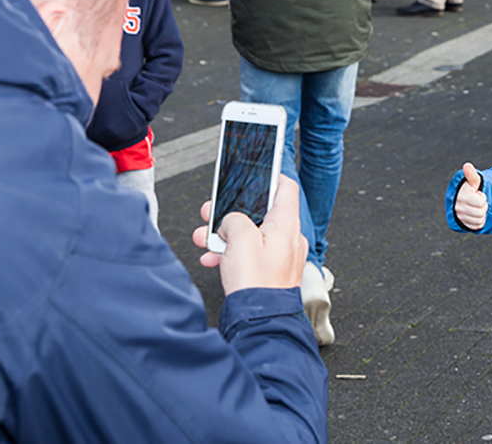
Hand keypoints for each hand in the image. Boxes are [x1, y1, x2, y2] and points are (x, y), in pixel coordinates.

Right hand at [192, 174, 306, 295]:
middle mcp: (287, 238)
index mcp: (286, 224)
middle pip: (260, 212)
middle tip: (211, 213)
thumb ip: (234, 219)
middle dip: (231, 213)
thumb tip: (231, 221)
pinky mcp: (271, 270)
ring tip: (204, 240)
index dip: (270, 176)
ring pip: (250, 234)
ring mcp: (280, 255)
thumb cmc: (257, 282)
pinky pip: (250, 254)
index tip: (255, 172)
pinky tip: (213, 259)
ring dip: (225, 235)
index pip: (285, 188)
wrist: (260, 320)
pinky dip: (232, 253)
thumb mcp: (240, 239)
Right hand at [454, 163, 487, 229]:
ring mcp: (460, 217)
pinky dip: (480, 220)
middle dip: (482, 205)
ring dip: (481, 212)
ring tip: (476, 206)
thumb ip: (471, 175)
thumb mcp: (472, 181)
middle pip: (480, 212)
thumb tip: (467, 165)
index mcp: (461, 196)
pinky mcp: (463, 224)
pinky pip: (478, 225)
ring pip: (479, 219)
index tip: (477, 193)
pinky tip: (475, 213)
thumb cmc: (469, 188)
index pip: (480, 202)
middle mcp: (458, 207)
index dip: (481, 197)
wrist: (461, 199)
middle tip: (477, 200)